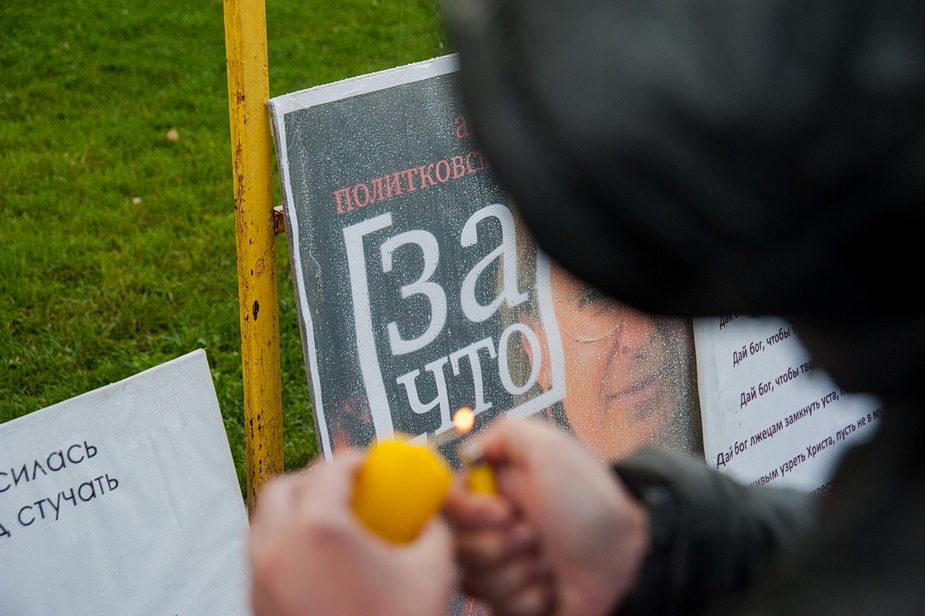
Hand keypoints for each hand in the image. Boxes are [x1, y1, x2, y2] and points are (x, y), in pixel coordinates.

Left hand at [249, 450, 454, 615]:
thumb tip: (429, 518)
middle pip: (283, 487)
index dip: (354, 460)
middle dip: (315, 479)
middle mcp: (279, 549)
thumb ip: (431, 531)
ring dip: (295, 511)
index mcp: (319, 530)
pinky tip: (320, 563)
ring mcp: (261, 580)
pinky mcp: (257, 607)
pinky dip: (285, 545)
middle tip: (348, 488)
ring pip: (264, 522)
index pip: (329, 469)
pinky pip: (262, 557)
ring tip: (332, 524)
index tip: (369, 465)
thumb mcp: (432, 573)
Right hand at [445, 417, 650, 615]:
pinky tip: (550, 586)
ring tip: (547, 561)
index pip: (447, 501)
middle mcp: (496, 526)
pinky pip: (493, 605)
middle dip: (497, 544)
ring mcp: (504, 565)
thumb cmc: (593, 509)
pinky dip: (525, 598)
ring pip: (472, 577)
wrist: (626, 562)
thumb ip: (503, 434)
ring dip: (515, 572)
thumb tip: (469, 448)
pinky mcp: (511, 600)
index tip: (502, 511)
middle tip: (533, 534)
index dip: (469, 511)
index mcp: (499, 489)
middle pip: (456, 543)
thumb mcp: (550, 448)